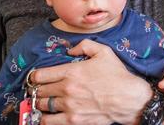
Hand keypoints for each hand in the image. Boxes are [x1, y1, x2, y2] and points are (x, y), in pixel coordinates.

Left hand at [30, 39, 151, 124]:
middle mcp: (67, 89)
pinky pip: (48, 121)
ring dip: (39, 103)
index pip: (40, 75)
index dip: (34, 76)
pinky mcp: (73, 120)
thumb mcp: (104, 52)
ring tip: (42, 101)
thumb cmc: (117, 76)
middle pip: (39, 90)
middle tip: (39, 89)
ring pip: (42, 105)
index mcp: (72, 72)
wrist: (129, 98)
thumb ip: (85, 46)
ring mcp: (69, 106)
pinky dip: (44, 118)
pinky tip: (46, 115)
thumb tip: (71, 50)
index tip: (35, 77)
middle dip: (37, 89)